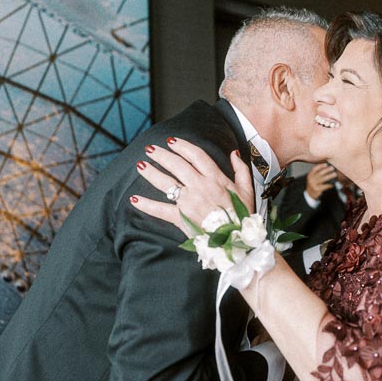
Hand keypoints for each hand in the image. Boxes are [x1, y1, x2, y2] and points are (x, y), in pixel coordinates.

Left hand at [131, 138, 255, 233]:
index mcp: (215, 178)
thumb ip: (241, 169)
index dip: (182, 146)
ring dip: (151, 172)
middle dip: (162, 155)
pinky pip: (160, 209)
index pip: (196, 155)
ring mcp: (189, 201)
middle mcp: (199, 186)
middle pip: (177, 165)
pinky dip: (146, 205)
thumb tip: (234, 154)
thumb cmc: (242, 215)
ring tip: (140, 165)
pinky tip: (134, 199)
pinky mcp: (181, 217)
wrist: (236, 239)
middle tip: (150, 148)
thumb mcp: (247, 190)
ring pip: (166, 182)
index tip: (172, 141)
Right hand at [305, 162, 338, 198]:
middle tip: (332, 168)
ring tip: (335, 174)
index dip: (320, 166)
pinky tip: (332, 184)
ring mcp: (313, 185)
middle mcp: (311, 179)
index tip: (326, 164)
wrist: (310, 194)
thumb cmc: (314, 184)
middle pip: (320, 173)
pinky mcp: (317, 189)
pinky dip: (329, 184)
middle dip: (327, 170)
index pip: (314, 169)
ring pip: (323, 179)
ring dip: (330, 176)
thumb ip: (318, 173)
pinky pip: (325, 186)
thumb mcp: (313, 178)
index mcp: (310, 175)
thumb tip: (328, 167)